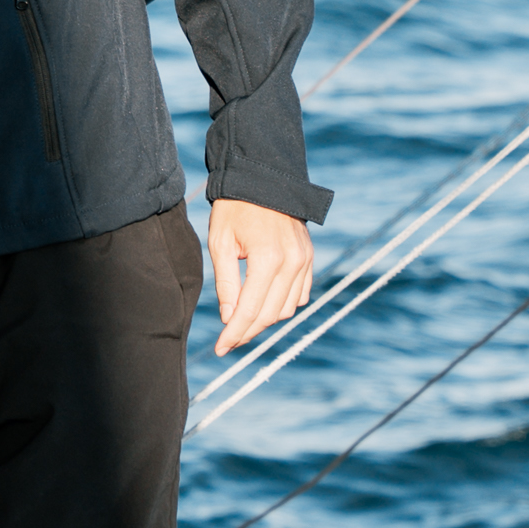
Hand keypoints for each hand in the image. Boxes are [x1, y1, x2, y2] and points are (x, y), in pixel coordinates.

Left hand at [204, 199, 312, 356]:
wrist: (261, 178)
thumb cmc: (234, 207)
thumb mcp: (220, 242)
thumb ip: (225, 284)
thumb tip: (229, 319)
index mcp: (268, 258)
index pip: (251, 310)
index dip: (235, 333)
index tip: (221, 349)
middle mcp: (292, 262)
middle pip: (270, 315)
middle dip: (248, 331)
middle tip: (228, 340)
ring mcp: (304, 260)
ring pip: (287, 309)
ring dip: (265, 319)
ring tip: (242, 320)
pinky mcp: (309, 258)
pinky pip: (299, 295)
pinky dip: (282, 305)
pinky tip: (262, 303)